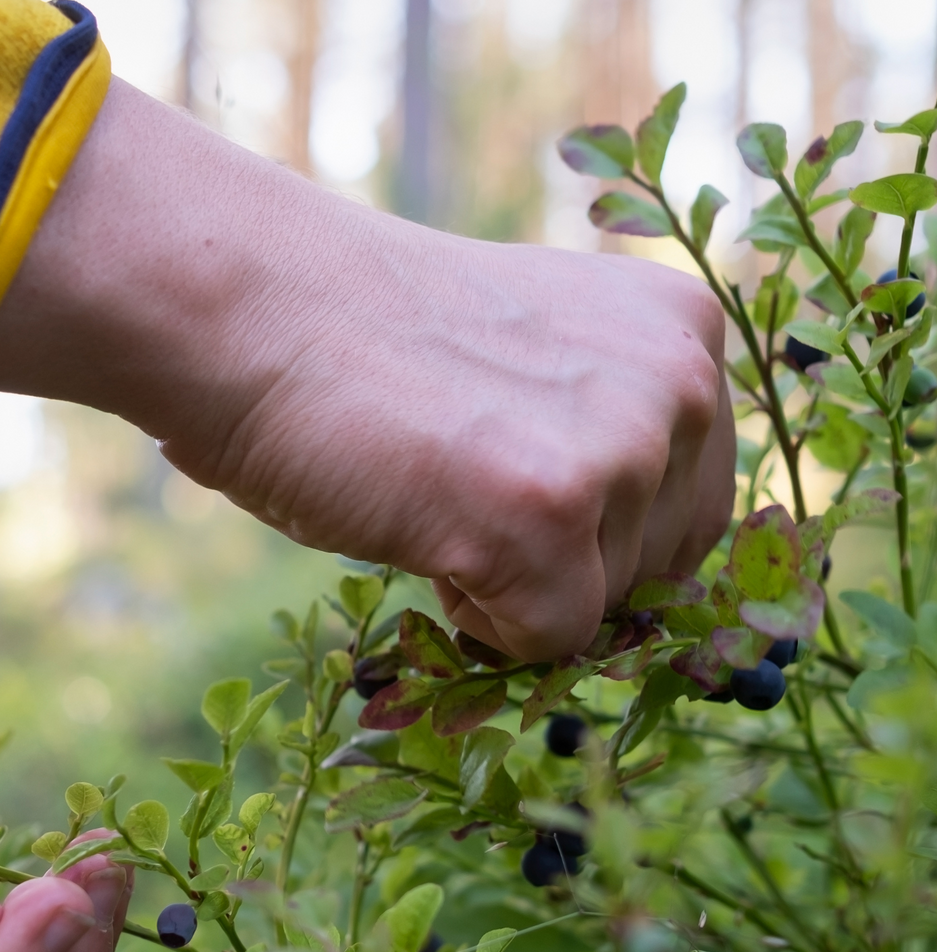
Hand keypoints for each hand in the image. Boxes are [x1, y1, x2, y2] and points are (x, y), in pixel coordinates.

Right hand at [0, 79, 734, 661]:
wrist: (258, 309)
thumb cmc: (368, 342)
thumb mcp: (536, 366)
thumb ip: (608, 428)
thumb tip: (636, 570)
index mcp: (682, 328)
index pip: (693, 502)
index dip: (601, 536)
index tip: (509, 495)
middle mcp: (680, 381)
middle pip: (663, 567)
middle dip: (568, 569)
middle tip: (461, 500)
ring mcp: (618, 449)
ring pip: (604, 609)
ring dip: (515, 586)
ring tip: (431, 495)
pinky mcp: (548, 518)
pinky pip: (548, 642)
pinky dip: (478, 624)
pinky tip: (421, 534)